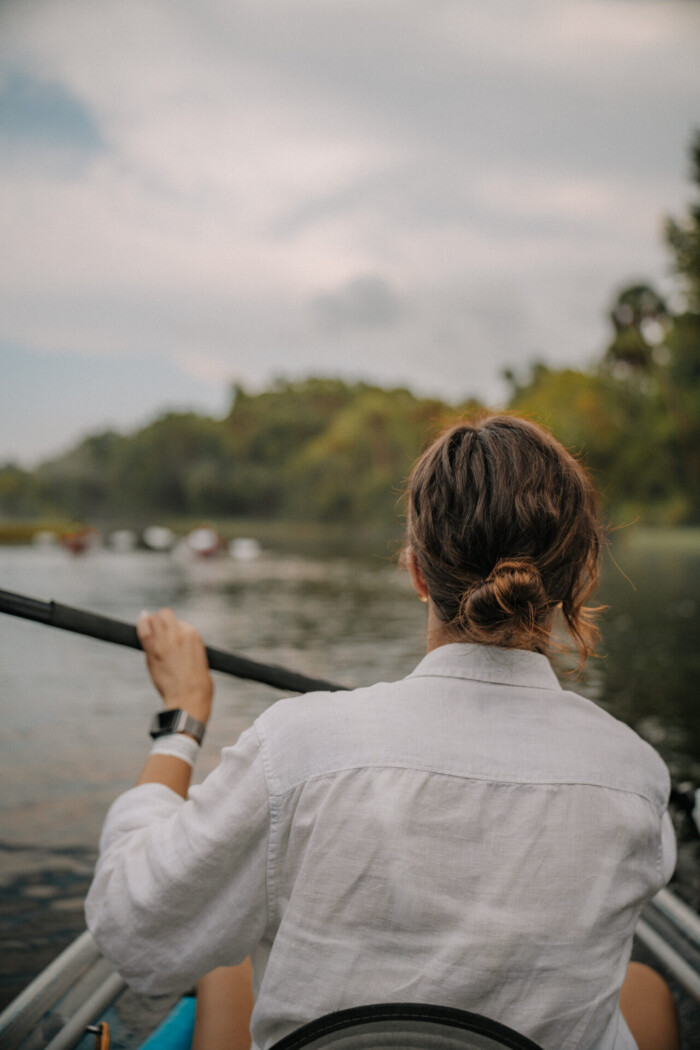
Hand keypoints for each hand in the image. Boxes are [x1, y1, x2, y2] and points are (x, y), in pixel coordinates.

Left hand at [136, 608, 213, 722]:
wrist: (189, 699)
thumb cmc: (198, 686)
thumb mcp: (201, 661)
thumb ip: (190, 649)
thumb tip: (182, 648)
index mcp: (194, 636)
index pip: (180, 623)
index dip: (175, 629)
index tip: (172, 638)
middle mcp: (180, 634)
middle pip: (166, 615)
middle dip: (162, 620)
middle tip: (158, 629)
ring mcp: (165, 642)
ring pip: (154, 619)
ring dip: (151, 621)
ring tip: (149, 626)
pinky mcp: (153, 652)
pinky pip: (143, 631)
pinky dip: (141, 624)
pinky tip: (141, 621)